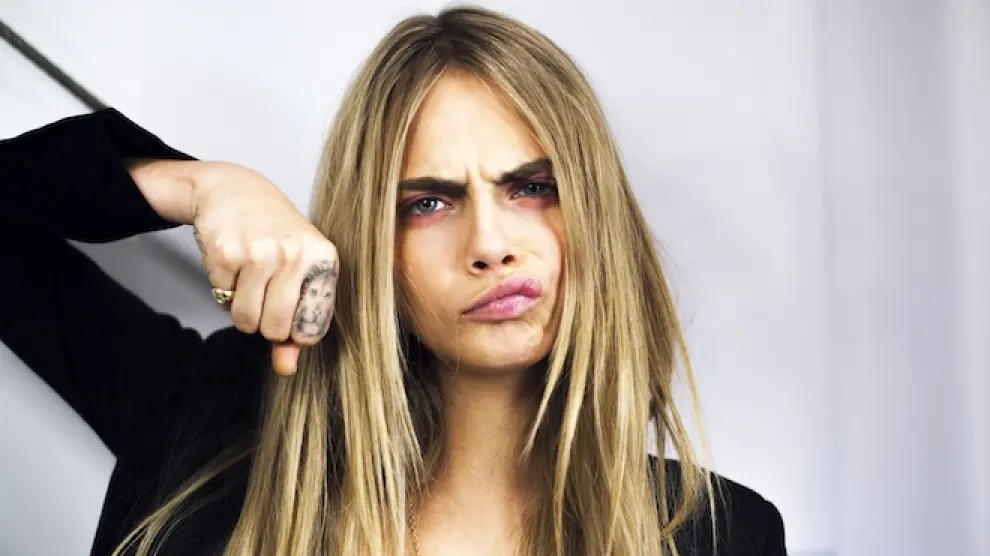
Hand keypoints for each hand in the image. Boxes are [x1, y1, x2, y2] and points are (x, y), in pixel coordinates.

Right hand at [190, 162, 337, 374]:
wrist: (236, 190)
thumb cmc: (275, 235)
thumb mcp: (299, 272)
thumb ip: (296, 323)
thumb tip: (286, 368)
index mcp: (324, 260)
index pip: (312, 329)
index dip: (294, 331)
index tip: (290, 314)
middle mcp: (296, 255)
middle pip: (276, 329)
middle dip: (265, 323)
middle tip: (265, 294)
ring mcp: (261, 252)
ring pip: (246, 320)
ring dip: (242, 310)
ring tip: (249, 280)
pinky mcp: (227, 253)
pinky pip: (222, 299)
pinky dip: (223, 289)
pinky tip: (232, 264)